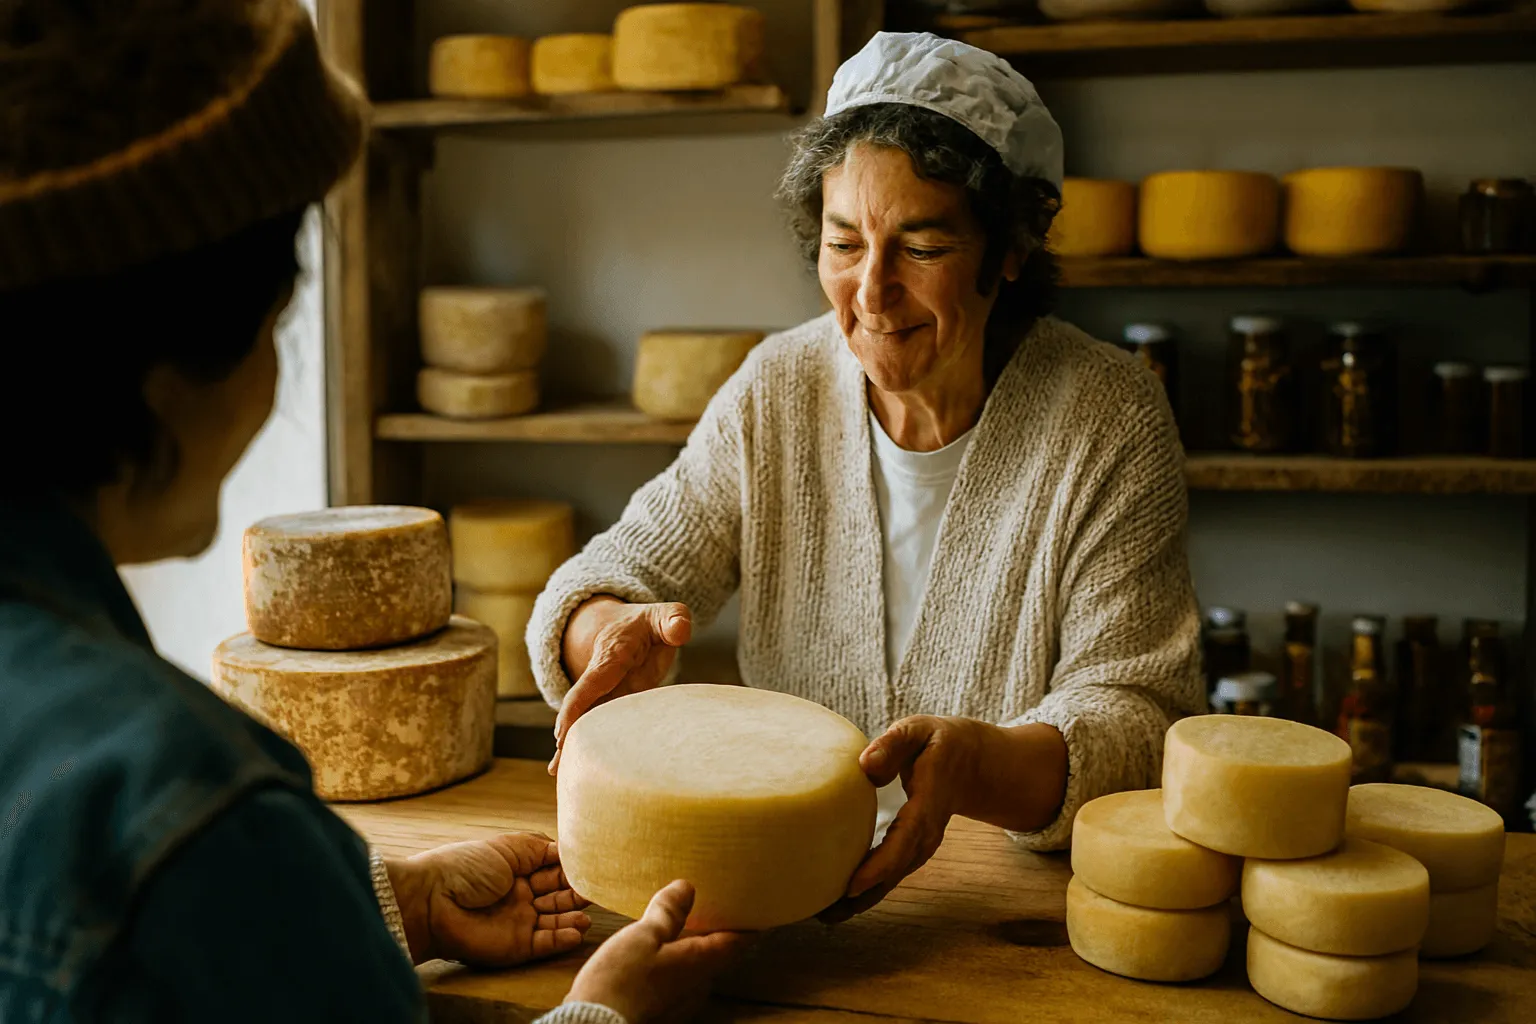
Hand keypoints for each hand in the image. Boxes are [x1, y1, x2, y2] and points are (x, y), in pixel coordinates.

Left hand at [386, 832, 590, 965]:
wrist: (433, 900)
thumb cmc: (466, 866)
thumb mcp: (507, 847)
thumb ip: (541, 848)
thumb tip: (568, 850)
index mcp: (516, 870)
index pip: (552, 870)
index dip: (570, 868)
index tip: (591, 866)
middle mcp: (520, 896)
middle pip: (557, 895)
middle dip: (576, 892)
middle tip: (595, 889)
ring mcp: (519, 922)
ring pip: (555, 921)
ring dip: (573, 917)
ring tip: (587, 913)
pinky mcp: (516, 946)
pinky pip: (546, 944)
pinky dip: (563, 938)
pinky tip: (577, 930)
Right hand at [550, 597, 691, 772]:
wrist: (626, 626)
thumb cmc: (649, 624)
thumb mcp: (663, 614)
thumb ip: (673, 619)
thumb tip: (680, 631)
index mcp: (612, 657)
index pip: (593, 682)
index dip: (578, 706)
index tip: (563, 732)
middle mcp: (603, 679)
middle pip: (583, 709)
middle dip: (570, 734)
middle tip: (559, 764)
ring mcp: (606, 694)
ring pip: (587, 721)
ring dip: (573, 745)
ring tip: (558, 772)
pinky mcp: (613, 706)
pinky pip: (598, 726)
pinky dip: (588, 746)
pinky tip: (575, 768)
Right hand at [564, 880, 750, 1023]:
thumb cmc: (619, 982)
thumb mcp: (642, 936)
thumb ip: (668, 913)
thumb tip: (687, 888)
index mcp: (700, 963)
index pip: (739, 940)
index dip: (750, 921)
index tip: (756, 905)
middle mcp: (698, 986)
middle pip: (719, 955)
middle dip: (718, 932)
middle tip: (715, 906)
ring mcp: (682, 1004)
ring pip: (697, 970)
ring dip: (694, 949)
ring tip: (684, 925)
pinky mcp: (663, 1012)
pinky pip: (679, 983)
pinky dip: (676, 965)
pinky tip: (658, 956)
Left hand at [819, 715, 982, 923]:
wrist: (972, 763)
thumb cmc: (939, 741)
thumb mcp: (920, 730)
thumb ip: (894, 743)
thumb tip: (866, 765)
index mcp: (929, 802)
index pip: (906, 838)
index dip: (881, 865)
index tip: (852, 885)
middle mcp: (927, 831)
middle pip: (896, 869)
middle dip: (863, 894)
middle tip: (825, 914)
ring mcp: (921, 843)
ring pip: (892, 877)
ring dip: (862, 900)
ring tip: (825, 916)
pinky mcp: (911, 847)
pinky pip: (890, 871)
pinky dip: (867, 889)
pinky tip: (838, 902)